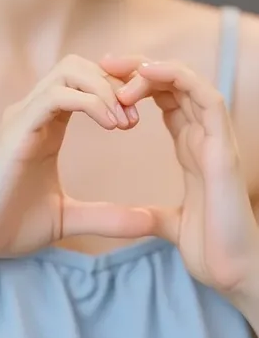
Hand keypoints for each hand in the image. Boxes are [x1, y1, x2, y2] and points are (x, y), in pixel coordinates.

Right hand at [0, 55, 153, 265]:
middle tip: (134, 117)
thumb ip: (107, 216)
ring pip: (70, 70)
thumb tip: (148, 224)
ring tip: (125, 121)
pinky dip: (89, 102)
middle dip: (114, 82)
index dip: (114, 89)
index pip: (84, 81)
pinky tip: (110, 125)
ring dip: (104, 88)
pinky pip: (56, 96)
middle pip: (79, 65)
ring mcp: (25, 115)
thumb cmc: (10, 223)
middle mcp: (35, 110)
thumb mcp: (69, 217)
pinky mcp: (18, 128)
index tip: (137, 118)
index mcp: (47, 122)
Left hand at [100, 55, 258, 294]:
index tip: (103, 80)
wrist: (234, 275)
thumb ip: (155, 213)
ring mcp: (217, 138)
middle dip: (138, 66)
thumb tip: (136, 215)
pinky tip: (146, 73)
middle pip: (173, 82)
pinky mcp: (224, 147)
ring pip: (189, 81)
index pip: (166, 97)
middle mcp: (206, 136)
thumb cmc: (212, 250)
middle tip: (104, 62)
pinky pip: (206, 98)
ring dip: (152, 68)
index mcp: (193, 146)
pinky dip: (177, 78)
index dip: (136, 83)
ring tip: (118, 68)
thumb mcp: (172, 223)